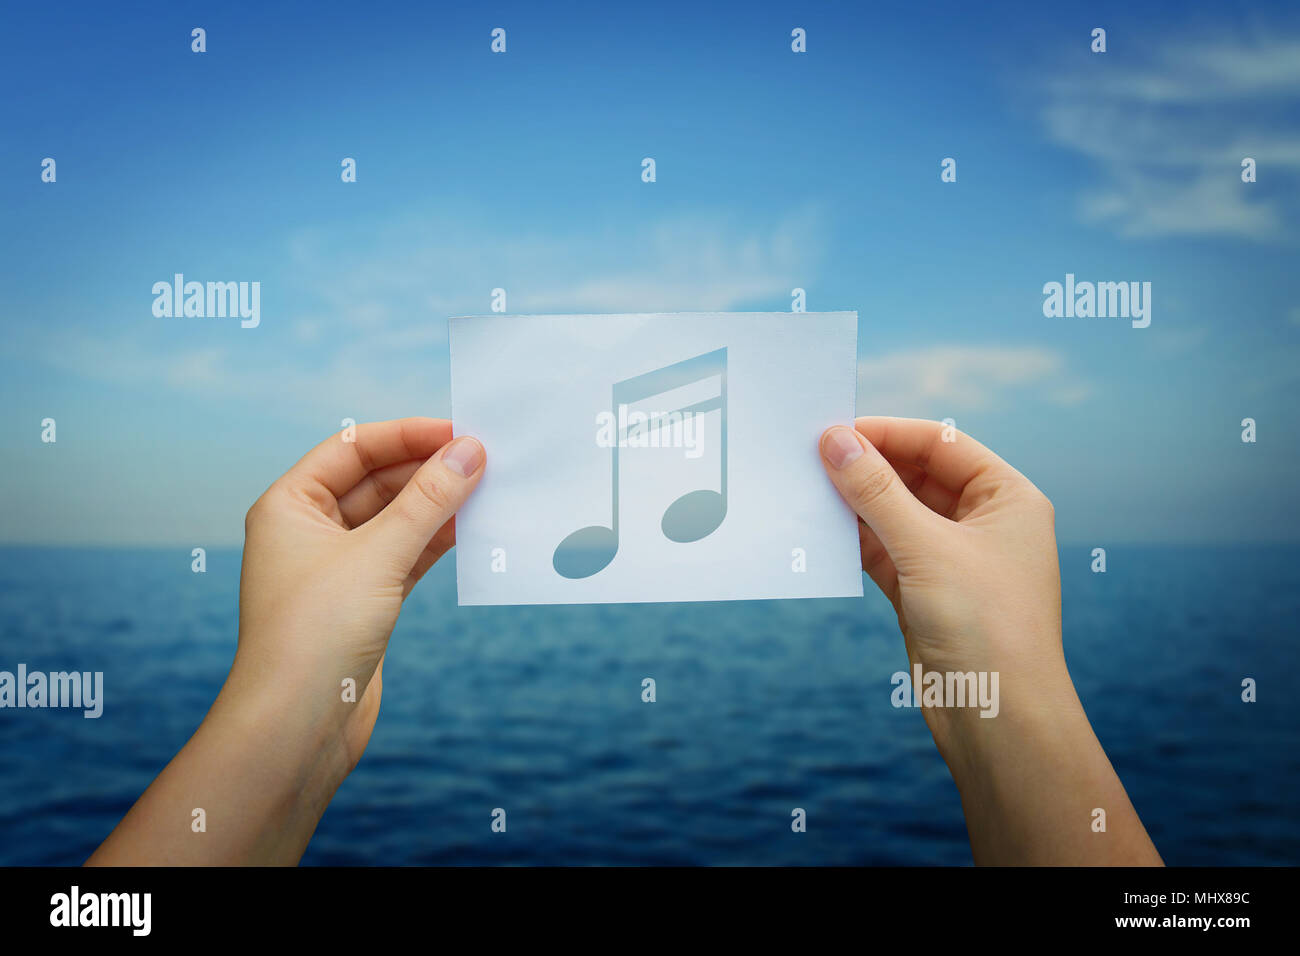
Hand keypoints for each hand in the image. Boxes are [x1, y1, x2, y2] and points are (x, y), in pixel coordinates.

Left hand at [230, 417, 484, 767]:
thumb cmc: (316, 634)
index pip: (353, 449)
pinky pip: (407, 555)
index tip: (460, 431)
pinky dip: (438, 541)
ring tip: (489, 489)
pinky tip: (475, 530)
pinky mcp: (365, 602)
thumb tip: (470, 451)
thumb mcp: (378, 555)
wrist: (297, 727)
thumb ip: (428, 501)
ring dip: (439, 505)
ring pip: (397, 519)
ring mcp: (338, 568)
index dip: (406, 435)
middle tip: (485, 459)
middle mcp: (309, 531)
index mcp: (290, 506)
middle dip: (428, 470)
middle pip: (378, 481)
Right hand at [819, 417, 1159, 863]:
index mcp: (1007, 499)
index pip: (942, 445)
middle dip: (867, 466)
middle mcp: (984, 524)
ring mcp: (953, 560)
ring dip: (855, 503)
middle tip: (811, 457)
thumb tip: (834, 440)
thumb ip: (876, 491)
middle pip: (916, 476)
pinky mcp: (925, 594)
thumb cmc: (985, 626)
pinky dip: (854, 540)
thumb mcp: (926, 547)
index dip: (889, 433)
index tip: (835, 430)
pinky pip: (884, 551)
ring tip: (806, 488)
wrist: (998, 720)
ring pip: (895, 514)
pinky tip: (818, 531)